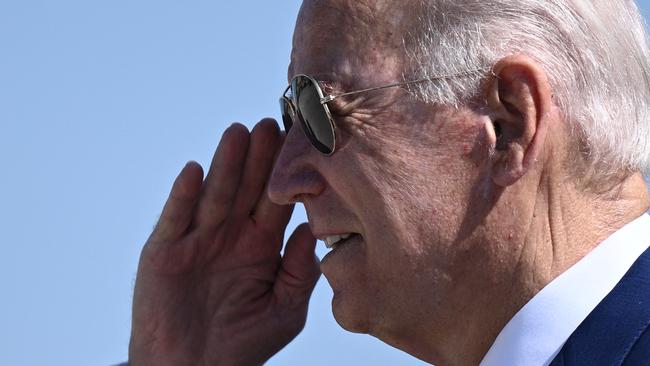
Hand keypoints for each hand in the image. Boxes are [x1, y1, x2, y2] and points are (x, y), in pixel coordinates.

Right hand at [128, 119, 320, 365]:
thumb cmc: (244, 342)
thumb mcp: (284, 308)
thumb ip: (299, 271)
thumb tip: (310, 230)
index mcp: (261, 245)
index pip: (275, 201)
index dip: (286, 174)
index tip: (301, 145)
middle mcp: (229, 235)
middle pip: (246, 189)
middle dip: (259, 158)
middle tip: (272, 124)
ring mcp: (196, 240)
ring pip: (213, 195)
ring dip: (225, 165)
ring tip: (238, 133)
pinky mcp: (163, 251)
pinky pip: (174, 220)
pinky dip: (182, 197)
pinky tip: (193, 172)